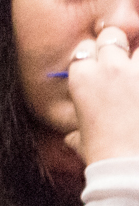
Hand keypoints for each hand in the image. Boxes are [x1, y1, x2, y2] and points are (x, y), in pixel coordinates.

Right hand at [65, 26, 138, 164]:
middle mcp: (110, 69)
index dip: (94, 56)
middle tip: (124, 61)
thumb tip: (73, 138)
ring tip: (136, 73)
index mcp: (82, 79)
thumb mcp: (84, 143)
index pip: (86, 49)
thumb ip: (78, 134)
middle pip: (114, 37)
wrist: (133, 168)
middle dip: (119, 44)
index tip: (100, 65)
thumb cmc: (104, 156)